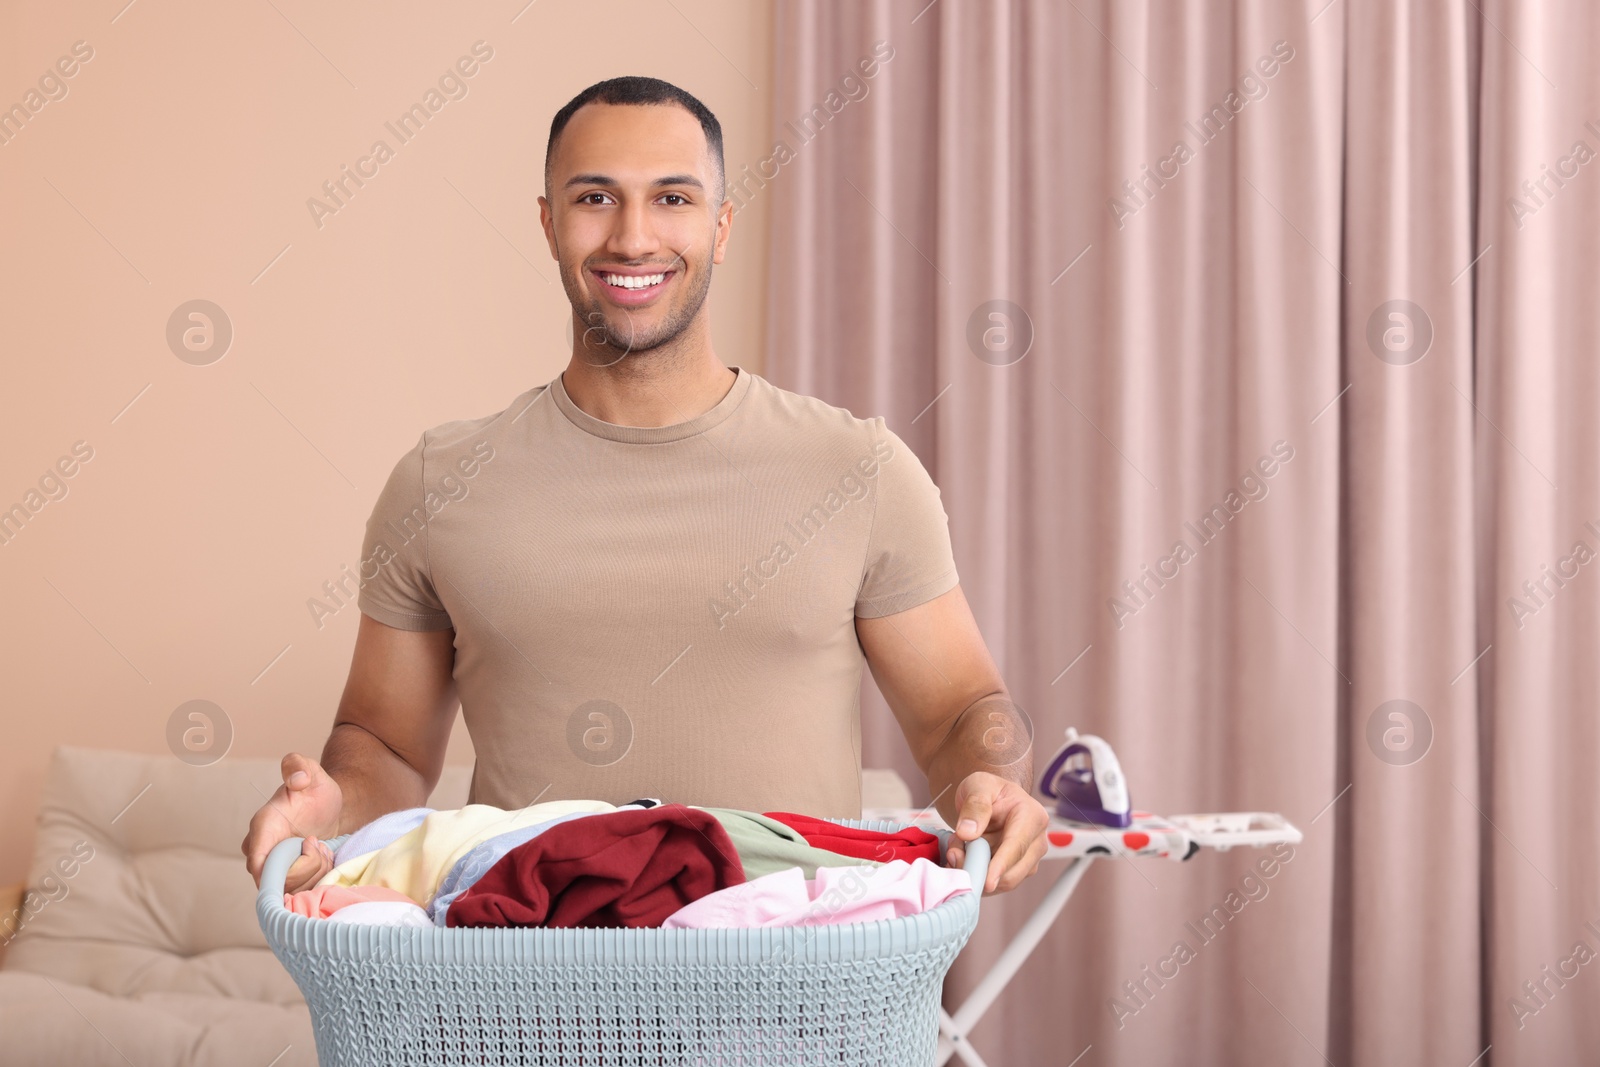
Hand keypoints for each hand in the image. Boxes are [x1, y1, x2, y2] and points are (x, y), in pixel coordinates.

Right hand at [241, 753, 343, 891]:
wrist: (327, 804)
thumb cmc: (315, 788)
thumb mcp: (310, 770)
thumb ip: (299, 766)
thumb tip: (297, 780)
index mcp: (263, 826)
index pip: (256, 860)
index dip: (273, 871)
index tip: (303, 856)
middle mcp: (263, 848)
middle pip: (273, 877)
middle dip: (303, 868)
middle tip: (321, 845)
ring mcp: (275, 862)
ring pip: (289, 886)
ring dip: (313, 871)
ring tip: (324, 847)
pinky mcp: (288, 872)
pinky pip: (299, 888)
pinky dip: (316, 877)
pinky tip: (325, 857)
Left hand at [944, 771, 1049, 893]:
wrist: (990, 798)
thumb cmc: (988, 790)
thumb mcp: (978, 785)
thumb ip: (975, 806)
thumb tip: (968, 833)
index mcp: (1033, 816)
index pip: (1017, 847)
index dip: (1001, 866)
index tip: (987, 882)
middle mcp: (1036, 841)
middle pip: (1013, 872)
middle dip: (980, 870)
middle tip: (953, 853)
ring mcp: (1028, 859)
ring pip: (1001, 882)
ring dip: (975, 871)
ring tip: (957, 848)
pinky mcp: (1015, 871)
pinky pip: (994, 882)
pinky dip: (976, 874)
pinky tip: (963, 857)